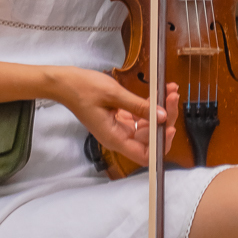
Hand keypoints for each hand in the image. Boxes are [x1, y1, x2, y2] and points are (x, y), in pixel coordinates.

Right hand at [49, 66, 178, 165]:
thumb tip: (162, 116)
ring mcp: (118, 128)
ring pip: (147, 127)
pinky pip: (139, 118)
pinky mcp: (118, 119)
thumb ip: (139, 106)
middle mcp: (118, 137)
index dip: (160, 144)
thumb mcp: (114, 94)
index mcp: (115, 138)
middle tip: (172, 98)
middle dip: (164, 119)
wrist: (65, 83)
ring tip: (170, 91)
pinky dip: (149, 106)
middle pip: (149, 139)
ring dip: (160, 111)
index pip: (145, 154)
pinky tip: (159, 93)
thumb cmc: (83, 89)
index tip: (169, 125)